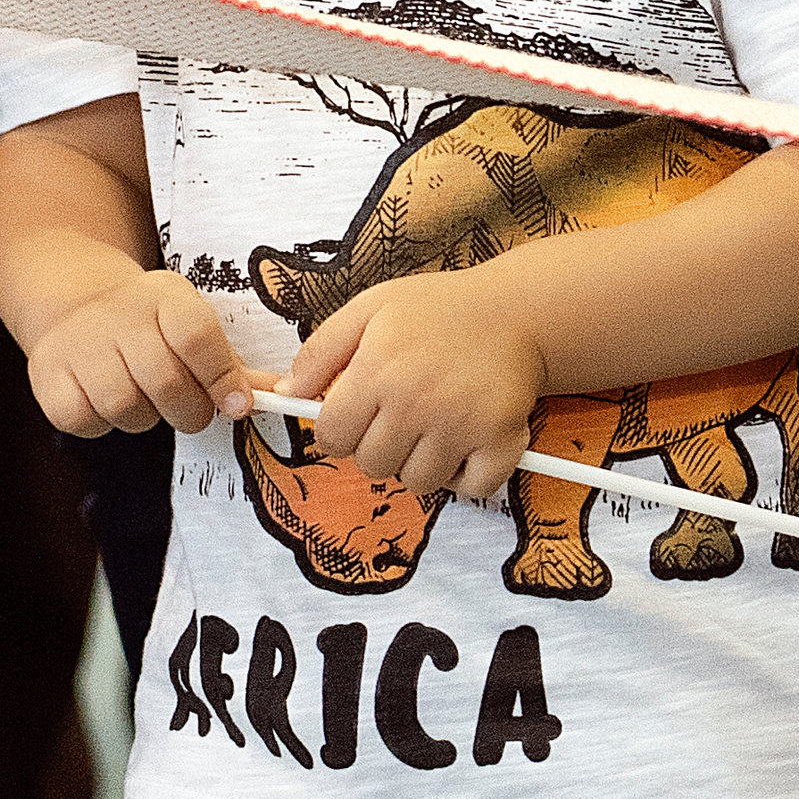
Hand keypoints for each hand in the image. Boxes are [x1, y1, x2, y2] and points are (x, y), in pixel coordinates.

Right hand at [25, 262, 266, 437]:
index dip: (222, 378)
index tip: (238, 405)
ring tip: (140, 396)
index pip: (197, 336)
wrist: (77, 305)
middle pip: (166, 382)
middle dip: (188, 410)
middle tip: (187, 407)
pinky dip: (101, 422)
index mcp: (163, 296)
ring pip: (126, 407)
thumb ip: (234, 365)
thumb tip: (282, 396)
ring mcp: (79, 343)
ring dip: (143, 416)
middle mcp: (118, 313)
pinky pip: (87, 420)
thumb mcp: (191, 326)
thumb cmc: (150, 327)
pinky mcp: (48, 374)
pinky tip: (104, 400)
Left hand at [285, 276, 547, 502]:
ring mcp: (462, 424)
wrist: (514, 310)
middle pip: (371, 464)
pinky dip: (466, 477)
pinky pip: (471, 489)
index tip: (352, 417)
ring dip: (418, 464)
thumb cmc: (435, 309)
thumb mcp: (367, 309)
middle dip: (375, 447)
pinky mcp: (502, 440)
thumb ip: (320, 351)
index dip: (336, 430)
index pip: (332, 436)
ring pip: (417, 482)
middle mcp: (417, 401)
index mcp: (378, 369)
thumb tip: (284, 392)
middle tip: (394, 418)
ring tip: (429, 427)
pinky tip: (462, 444)